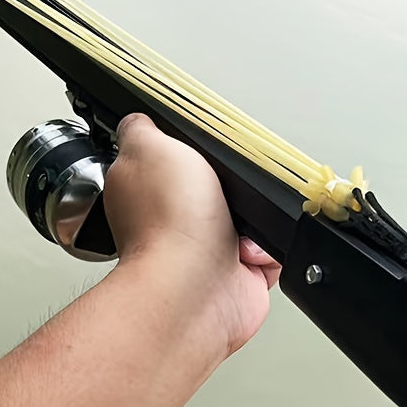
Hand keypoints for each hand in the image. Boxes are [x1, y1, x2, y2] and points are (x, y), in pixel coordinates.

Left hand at [104, 114, 280, 357]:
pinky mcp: (239, 274)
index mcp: (149, 190)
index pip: (174, 162)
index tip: (204, 152)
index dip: (192, 154)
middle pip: (220, 187)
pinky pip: (270, 250)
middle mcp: (176, 221)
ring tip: (238, 220)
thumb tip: (136, 121)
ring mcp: (208, 249)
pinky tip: (247, 248)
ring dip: (255, 217)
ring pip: (250, 218)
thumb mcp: (149, 147)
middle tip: (227, 185)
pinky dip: (267, 250)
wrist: (196, 285)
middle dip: (234, 184)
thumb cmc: (168, 224)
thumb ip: (141, 129)